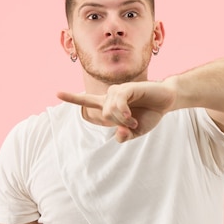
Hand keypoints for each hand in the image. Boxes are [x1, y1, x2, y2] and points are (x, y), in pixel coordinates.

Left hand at [57, 81, 176, 142]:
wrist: (166, 101)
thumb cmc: (150, 114)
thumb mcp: (136, 131)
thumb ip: (125, 136)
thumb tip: (118, 134)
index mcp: (109, 105)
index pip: (87, 101)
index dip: (72, 98)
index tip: (57, 93)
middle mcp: (111, 96)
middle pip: (103, 114)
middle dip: (117, 123)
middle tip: (132, 124)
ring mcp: (119, 91)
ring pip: (108, 110)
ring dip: (122, 119)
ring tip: (133, 120)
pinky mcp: (128, 88)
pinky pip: (118, 101)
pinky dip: (122, 112)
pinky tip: (130, 116)